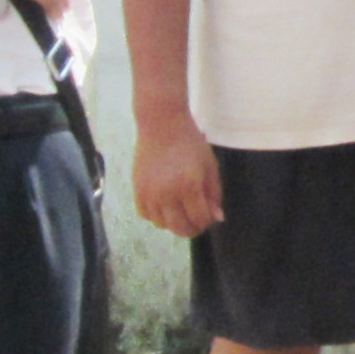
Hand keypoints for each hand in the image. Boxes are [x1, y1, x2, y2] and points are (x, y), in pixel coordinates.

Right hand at [133, 109, 222, 237]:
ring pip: (161, 224)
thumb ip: (214, 193)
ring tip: (181, 212)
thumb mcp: (209, 166)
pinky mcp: (137, 189)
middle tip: (197, 222)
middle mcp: (167, 193)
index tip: (209, 216)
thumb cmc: (190, 143)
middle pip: (179, 227)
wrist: (162, 124)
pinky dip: (156, 216)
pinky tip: (164, 206)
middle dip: (192, 229)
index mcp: (189, 186)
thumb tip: (217, 218)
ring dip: (173, 223)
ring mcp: (149, 193)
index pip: (199, 219)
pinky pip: (145, 214)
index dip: (207, 222)